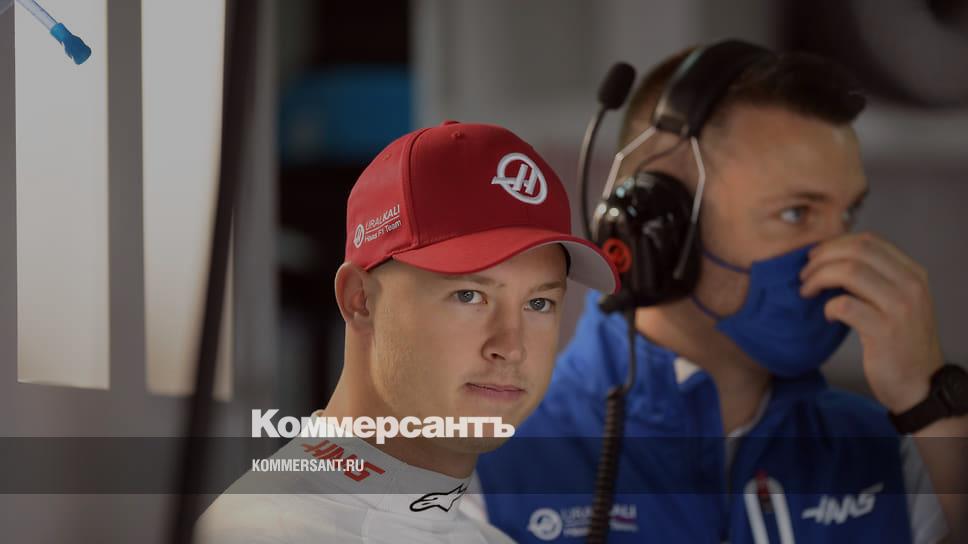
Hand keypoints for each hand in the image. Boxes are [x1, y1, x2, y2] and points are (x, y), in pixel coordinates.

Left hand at [799, 232, 943, 412]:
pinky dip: (828, 307)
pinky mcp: (885, 331)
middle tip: (804, 274)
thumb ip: (875, 278)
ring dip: (819, 278)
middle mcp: (911, 285)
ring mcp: (900, 307)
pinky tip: (827, 316)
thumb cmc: (900, 342)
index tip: (815, 256)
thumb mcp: (897, 301)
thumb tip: (831, 258)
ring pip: (849, 272)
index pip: (869, 241)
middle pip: (857, 251)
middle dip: (822, 258)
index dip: (835, 244)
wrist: (920, 384)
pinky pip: (845, 305)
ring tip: (808, 291)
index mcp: (913, 273)